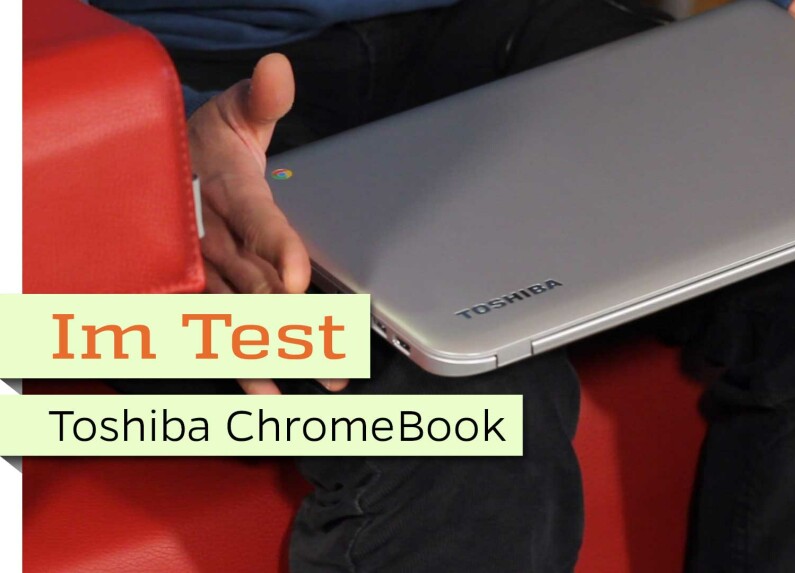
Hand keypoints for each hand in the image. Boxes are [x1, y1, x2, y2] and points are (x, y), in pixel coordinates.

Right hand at [189, 54, 347, 394]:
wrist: (164, 160)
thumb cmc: (211, 142)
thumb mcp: (238, 113)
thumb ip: (262, 99)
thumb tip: (277, 72)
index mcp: (229, 192)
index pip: (257, 222)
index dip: (276, 250)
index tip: (297, 280)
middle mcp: (210, 236)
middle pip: (252, 282)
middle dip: (291, 323)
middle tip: (329, 361)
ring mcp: (201, 268)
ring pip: (234, 315)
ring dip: (266, 354)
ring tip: (298, 386)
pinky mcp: (198, 289)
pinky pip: (214, 330)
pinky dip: (235, 362)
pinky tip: (261, 391)